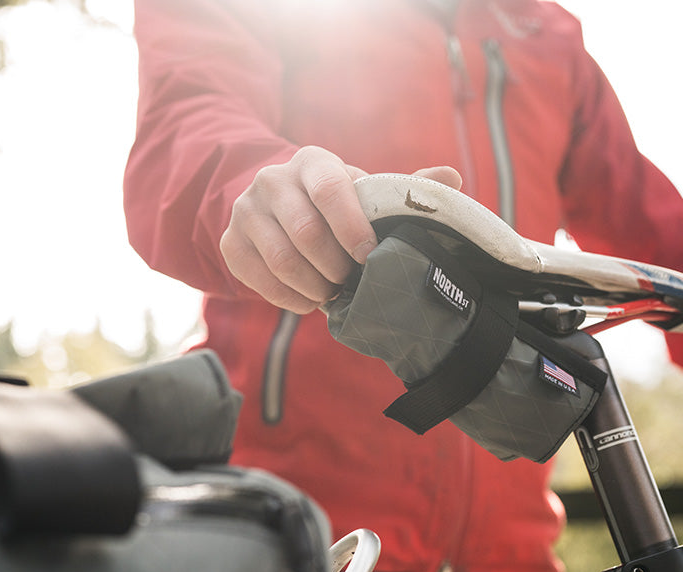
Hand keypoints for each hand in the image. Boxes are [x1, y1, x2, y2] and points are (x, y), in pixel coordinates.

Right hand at [220, 145, 461, 312]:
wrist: (277, 206)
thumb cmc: (335, 204)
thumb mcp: (365, 191)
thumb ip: (405, 189)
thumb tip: (453, 178)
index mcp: (312, 161)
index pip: (331, 189)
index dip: (353, 227)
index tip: (368, 256)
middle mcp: (272, 179)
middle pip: (305, 232)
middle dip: (335, 267)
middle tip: (351, 282)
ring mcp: (245, 210)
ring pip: (282, 260)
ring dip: (314, 287)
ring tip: (332, 294)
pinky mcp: (229, 241)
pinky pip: (259, 279)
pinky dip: (289, 298)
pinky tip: (308, 299)